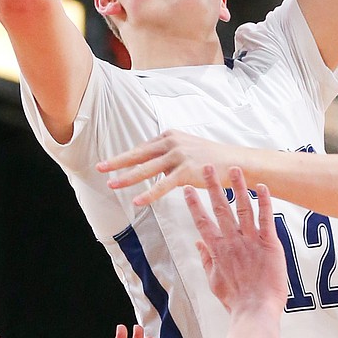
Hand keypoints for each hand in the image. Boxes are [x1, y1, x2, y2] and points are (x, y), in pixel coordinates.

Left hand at [100, 130, 239, 209]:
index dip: (125, 157)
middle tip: (100, 168)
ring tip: (112, 185)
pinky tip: (137, 201)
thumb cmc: (212, 160)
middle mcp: (172, 142)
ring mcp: (179, 155)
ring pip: (147, 168)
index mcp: (170, 136)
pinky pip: (163, 185)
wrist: (237, 163)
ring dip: (127, 178)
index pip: (142, 148)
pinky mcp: (187, 170)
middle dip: (117, 162)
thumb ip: (169, 155)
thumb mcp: (187, 150)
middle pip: (138, 154)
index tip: (109, 163)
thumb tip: (154, 164)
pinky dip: (149, 194)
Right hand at [186, 174, 285, 317]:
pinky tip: (262, 186)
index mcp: (217, 250)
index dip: (194, 204)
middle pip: (220, 208)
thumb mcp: (213, 280)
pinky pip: (266, 218)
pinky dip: (265, 201)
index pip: (202, 221)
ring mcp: (250, 241)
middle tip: (207, 167)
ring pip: (243, 207)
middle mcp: (231, 241)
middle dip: (213, 186)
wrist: (255, 311)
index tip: (187, 189)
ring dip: (238, 187)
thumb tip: (198, 244)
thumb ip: (206, 259)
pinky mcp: (269, 244)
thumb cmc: (235, 299)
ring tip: (235, 169)